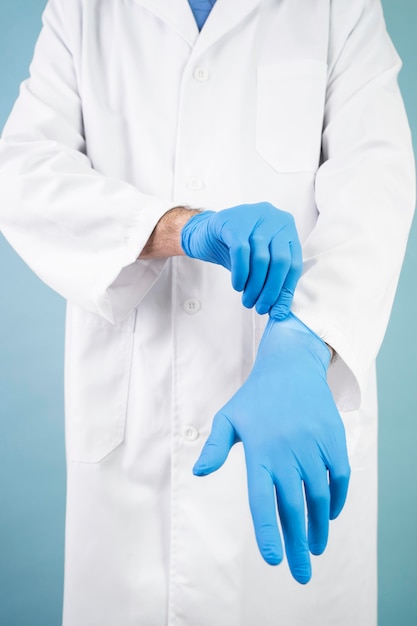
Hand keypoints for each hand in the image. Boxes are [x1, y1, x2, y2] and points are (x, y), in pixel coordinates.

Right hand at [181, 202, 301, 319]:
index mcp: (286, 227)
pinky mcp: (233, 222)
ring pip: (261, 259)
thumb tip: (279, 309)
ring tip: (247, 300)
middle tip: (261, 308)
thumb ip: (271, 279)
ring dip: (255, 286)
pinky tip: (238, 285)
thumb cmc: (235, 248)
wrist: (204, 233)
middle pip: (281, 261)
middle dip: (271, 290)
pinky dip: (241, 274)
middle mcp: (274, 218)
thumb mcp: (258, 262)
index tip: (278, 311)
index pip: (294, 263)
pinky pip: (241, 252)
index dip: (286, 291)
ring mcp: (254, 217)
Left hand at [193, 314, 349, 583]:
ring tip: (315, 549)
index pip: (262, 501)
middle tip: (301, 574)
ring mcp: (313, 445)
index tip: (274, 559)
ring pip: (318, 496)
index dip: (268, 532)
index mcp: (259, 451)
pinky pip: (339, 476)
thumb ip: (214, 447)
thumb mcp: (228, 418)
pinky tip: (329, 516)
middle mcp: (287, 451)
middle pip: (293, 507)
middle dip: (298, 544)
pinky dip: (336, 499)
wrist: (290, 365)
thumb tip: (198, 473)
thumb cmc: (255, 397)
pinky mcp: (332, 439)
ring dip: (318, 526)